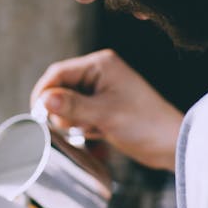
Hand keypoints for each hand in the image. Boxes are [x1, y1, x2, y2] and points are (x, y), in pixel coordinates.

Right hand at [31, 49, 182, 170]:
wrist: (170, 143)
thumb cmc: (145, 124)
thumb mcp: (105, 115)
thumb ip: (72, 106)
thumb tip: (43, 100)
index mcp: (101, 64)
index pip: (59, 72)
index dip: (44, 93)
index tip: (37, 115)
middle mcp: (99, 73)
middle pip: (61, 88)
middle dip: (62, 111)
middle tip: (76, 126)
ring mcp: (101, 91)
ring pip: (68, 104)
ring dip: (73, 121)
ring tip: (93, 129)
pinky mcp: (103, 108)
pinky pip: (79, 114)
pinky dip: (82, 126)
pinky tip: (99, 133)